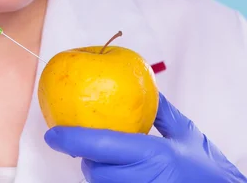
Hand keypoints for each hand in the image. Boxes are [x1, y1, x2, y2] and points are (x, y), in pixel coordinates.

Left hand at [44, 93, 246, 181]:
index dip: (71, 139)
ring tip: (109, 163)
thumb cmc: (209, 169)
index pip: (101, 146)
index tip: (52, 134)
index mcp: (153, 155)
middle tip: (87, 147)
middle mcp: (144, 179)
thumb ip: (159, 111)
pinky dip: (110, 182)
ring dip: (98, 173)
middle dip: (87, 160)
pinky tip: (120, 174)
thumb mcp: (185, 134)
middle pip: (95, 172)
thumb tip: (140, 87)